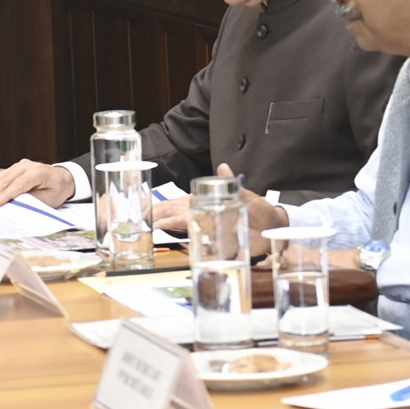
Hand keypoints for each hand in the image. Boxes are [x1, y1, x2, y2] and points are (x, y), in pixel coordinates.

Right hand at [0, 160, 75, 208]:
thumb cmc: (57, 189)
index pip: (19, 184)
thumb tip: (14, 206)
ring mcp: (18, 166)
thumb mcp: (49, 199)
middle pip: (5, 180)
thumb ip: (32, 201)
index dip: (6, 194)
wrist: (63, 178)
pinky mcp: (13, 169)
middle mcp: (26, 166)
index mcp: (37, 172)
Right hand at [151, 163, 282, 234]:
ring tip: (142, 230)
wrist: (274, 228)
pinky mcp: (214, 241)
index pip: (179, 207)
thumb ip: (234, 186)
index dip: (162, 212)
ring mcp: (207, 228)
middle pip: (172, 215)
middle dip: (153, 217)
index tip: (148, 216)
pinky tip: (163, 240)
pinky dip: (175, 239)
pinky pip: (191, 240)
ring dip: (160, 227)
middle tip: (135, 222)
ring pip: (178, 226)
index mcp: (207, 201)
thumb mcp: (248, 196)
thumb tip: (223, 166)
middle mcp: (203, 214)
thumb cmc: (261, 210)